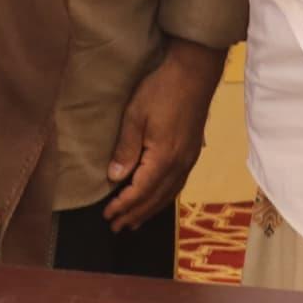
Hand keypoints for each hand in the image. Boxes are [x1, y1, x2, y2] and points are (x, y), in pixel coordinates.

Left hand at [103, 39, 225, 231]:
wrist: (194, 74)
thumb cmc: (161, 91)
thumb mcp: (135, 116)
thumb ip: (126, 149)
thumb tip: (114, 178)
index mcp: (163, 158)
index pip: (140, 191)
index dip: (123, 205)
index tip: (107, 215)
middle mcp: (179, 165)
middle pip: (155, 198)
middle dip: (135, 214)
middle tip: (117, 227)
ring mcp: (189, 160)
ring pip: (168, 194)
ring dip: (150, 210)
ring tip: (135, 221)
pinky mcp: (192, 153)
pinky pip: (177, 185)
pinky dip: (164, 198)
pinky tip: (157, 199)